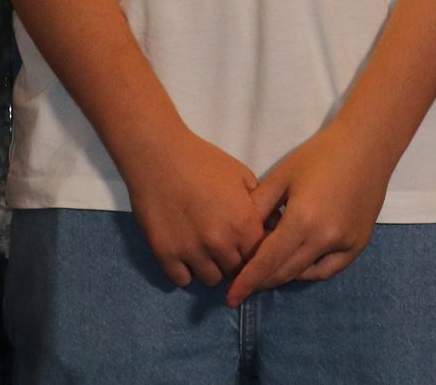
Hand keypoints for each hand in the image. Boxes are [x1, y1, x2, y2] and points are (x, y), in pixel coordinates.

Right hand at [121, 125, 265, 289]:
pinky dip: (185, 271)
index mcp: (243, 224)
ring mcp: (191, 252)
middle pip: (236, 271)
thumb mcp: (242, 176)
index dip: (254, 253)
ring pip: (210, 280)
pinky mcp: (165, 254)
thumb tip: (276, 227)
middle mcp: (220, 243)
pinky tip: (185, 253)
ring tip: (204, 250)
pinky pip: (181, 280)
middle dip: (233, 261)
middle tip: (224, 247)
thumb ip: (261, 206)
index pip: (259, 258)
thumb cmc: (203, 161)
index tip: (246, 247)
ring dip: (210, 268)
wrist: (159, 155)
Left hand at [225, 122, 397, 306]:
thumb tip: (236, 234)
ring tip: (267, 271)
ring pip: (305, 274)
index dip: (246, 281)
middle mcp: (324, 239)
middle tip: (244, 283)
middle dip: (261, 281)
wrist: (366, 145)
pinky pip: (328, 269)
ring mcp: (345, 244)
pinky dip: (309, 271)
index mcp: (302, 220)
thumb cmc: (319, 155)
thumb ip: (258, 207)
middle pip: (284, 272)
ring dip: (283, 276)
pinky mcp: (358, 244)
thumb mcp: (281, 177)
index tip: (231, 298)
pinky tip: (297, 264)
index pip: (267, 262)